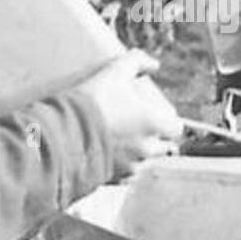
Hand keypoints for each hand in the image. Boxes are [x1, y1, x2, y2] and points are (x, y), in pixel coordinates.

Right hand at [75, 51, 183, 175]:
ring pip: (144, 161)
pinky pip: (125, 174)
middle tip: (139, 126)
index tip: (156, 115)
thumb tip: (153, 64)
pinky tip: (109, 154)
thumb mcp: (115, 72)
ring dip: (138, 152)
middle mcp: (148, 149)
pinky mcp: (115, 178)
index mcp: (154, 125)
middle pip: (163, 147)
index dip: (168, 121)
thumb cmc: (92, 102)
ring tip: (121, 140)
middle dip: (155, 138)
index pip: (176, 128)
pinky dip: (121, 166)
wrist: (64, 134)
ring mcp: (131, 166)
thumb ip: (137, 61)